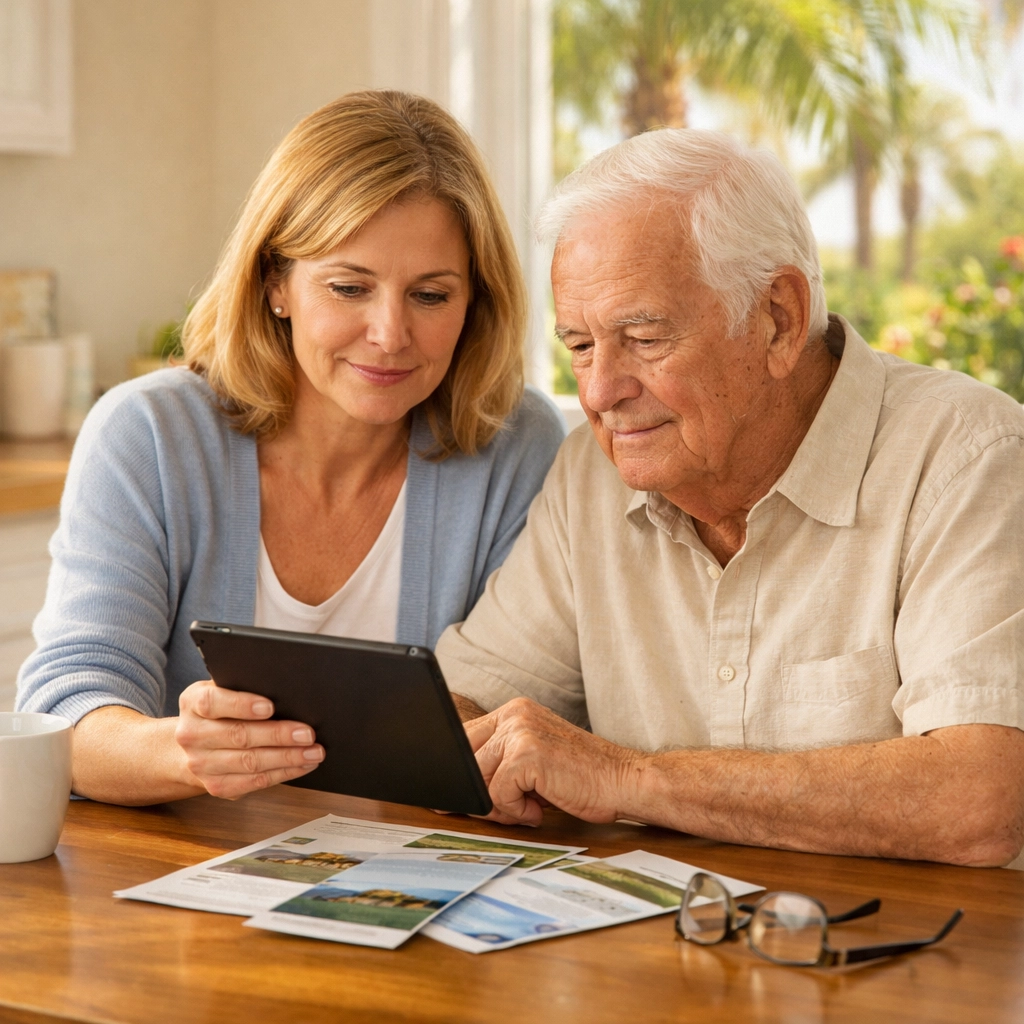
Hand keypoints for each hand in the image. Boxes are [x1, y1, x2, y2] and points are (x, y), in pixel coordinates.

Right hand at [175, 680, 323, 799]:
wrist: (193, 748)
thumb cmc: (219, 712)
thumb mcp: (222, 690)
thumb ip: (243, 685)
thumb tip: (284, 685)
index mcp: (193, 703)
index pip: (212, 702)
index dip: (242, 705)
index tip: (270, 707)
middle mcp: (192, 735)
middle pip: (238, 735)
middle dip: (278, 735)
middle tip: (308, 733)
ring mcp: (202, 764)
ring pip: (250, 762)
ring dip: (287, 758)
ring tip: (314, 751)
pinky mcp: (218, 786)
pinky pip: (255, 781)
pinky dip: (283, 773)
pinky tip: (303, 764)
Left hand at [466, 698, 641, 825]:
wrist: (624, 781)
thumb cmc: (583, 777)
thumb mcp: (535, 761)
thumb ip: (499, 765)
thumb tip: (459, 791)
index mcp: (515, 711)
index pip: (465, 738)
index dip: (460, 771)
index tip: (458, 796)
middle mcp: (514, 714)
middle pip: (467, 759)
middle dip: (478, 791)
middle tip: (508, 809)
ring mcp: (520, 731)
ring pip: (479, 778)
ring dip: (500, 804)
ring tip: (530, 807)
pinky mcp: (527, 755)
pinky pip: (497, 794)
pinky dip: (516, 811)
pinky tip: (540, 809)